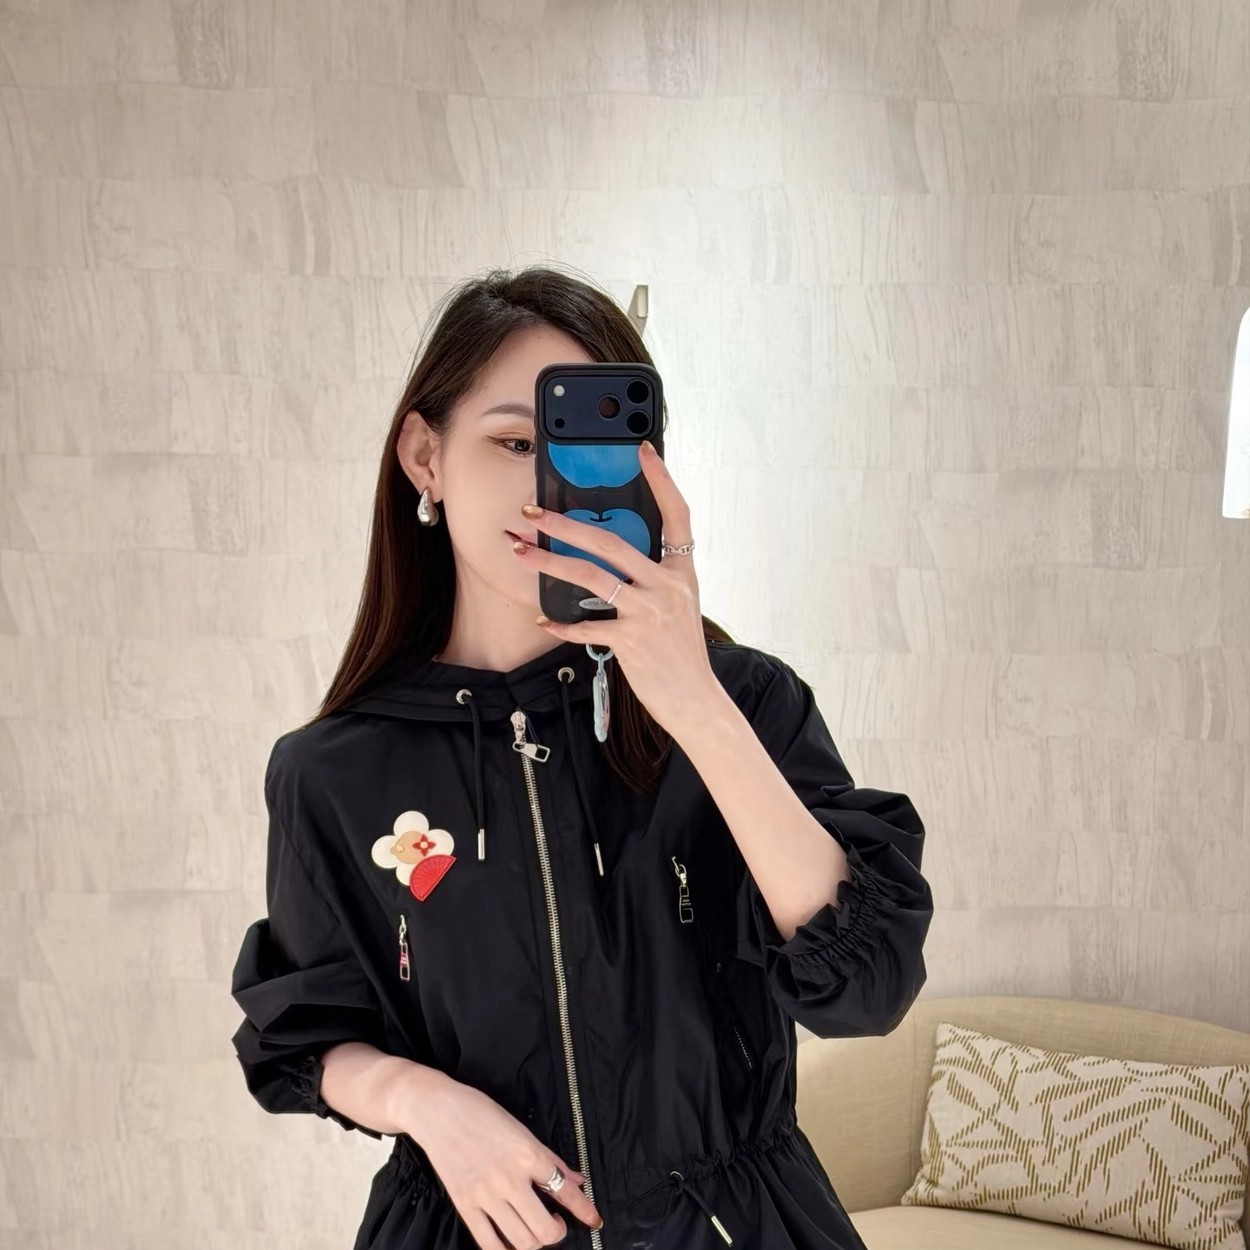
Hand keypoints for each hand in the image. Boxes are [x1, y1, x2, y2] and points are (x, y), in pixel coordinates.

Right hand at [409, 1070, 602, 1248]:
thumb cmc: (479, 1112)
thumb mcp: (521, 1128)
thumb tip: (576, 1179)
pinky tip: (511, 1242)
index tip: (594, 1220)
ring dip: (535, 1242)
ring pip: (521, 1242)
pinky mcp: (464, 1206)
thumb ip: (550, 1158)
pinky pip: (489, 1244)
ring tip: (534, 1229)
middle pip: (544, 1229)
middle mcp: (509, 1179)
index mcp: (528, 1154)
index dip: (584, 1210)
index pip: (564, 1190)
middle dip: (557, 1233)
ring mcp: (485, 1195)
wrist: (438, 1111)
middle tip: (556, 1223)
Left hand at [514, 440, 721, 739]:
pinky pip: (586, 626)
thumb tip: (609, 560)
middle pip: (610, 541)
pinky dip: (561, 623)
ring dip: (549, 562)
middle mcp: (667, 585)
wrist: (696, 700)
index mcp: (681, 572)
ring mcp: (649, 612)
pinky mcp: (632, 640)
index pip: (676, 514)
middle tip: (532, 511)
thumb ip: (652, 580)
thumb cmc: (681, 654)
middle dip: (564, 524)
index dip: (661, 480)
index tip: (642, 450)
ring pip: (590, 576)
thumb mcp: (678, 607)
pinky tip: (542, 618)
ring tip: (521, 553)